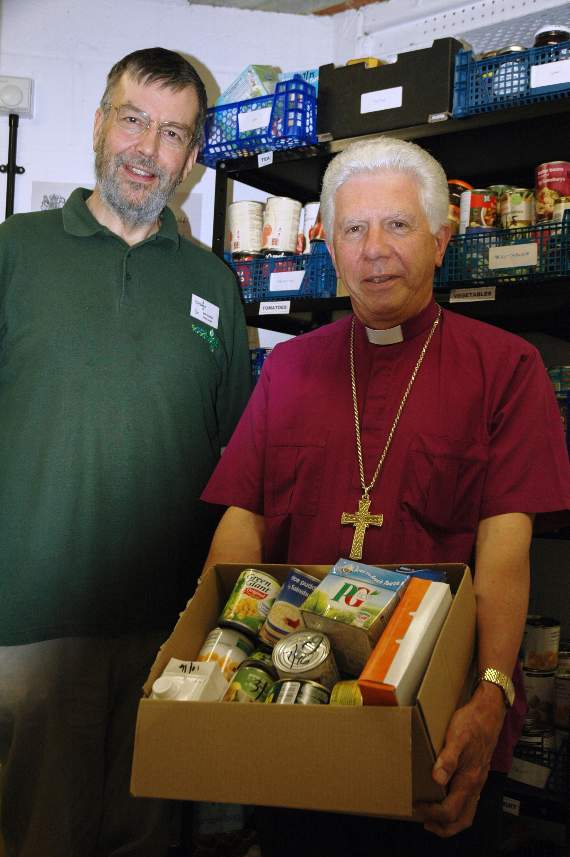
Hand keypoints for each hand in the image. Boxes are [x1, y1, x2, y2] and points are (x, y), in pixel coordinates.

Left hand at [415, 682, 505, 836]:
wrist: (490, 711)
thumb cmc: (473, 722)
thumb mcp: (457, 737)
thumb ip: (447, 759)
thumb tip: (437, 779)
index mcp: (469, 780)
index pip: (450, 811)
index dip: (432, 813)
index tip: (417, 805)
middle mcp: (475, 785)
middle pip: (462, 820)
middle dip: (443, 827)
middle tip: (424, 822)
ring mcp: (478, 781)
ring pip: (467, 813)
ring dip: (450, 821)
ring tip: (433, 817)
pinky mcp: (477, 774)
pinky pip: (469, 802)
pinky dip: (457, 808)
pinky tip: (446, 797)